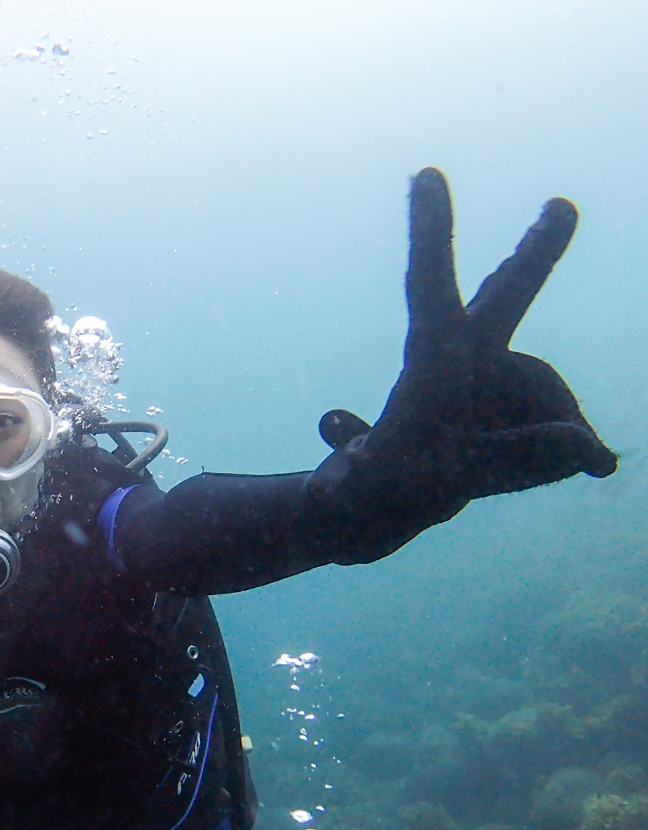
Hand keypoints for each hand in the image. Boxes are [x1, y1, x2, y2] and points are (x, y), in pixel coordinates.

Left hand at [308, 168, 615, 559]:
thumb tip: (591, 450)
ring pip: (551, 399)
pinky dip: (571, 448)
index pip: (429, 284)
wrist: (375, 515)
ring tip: (494, 476)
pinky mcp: (506, 409)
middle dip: (533, 256)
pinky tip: (593, 466)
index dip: (431, 231)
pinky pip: (560, 429)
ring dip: (549, 439)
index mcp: (430, 360)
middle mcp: (460, 359)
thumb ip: (516, 462)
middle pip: (504, 298)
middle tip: (559, 207)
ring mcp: (487, 383)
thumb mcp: (446, 483)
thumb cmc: (386, 493)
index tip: (424, 175)